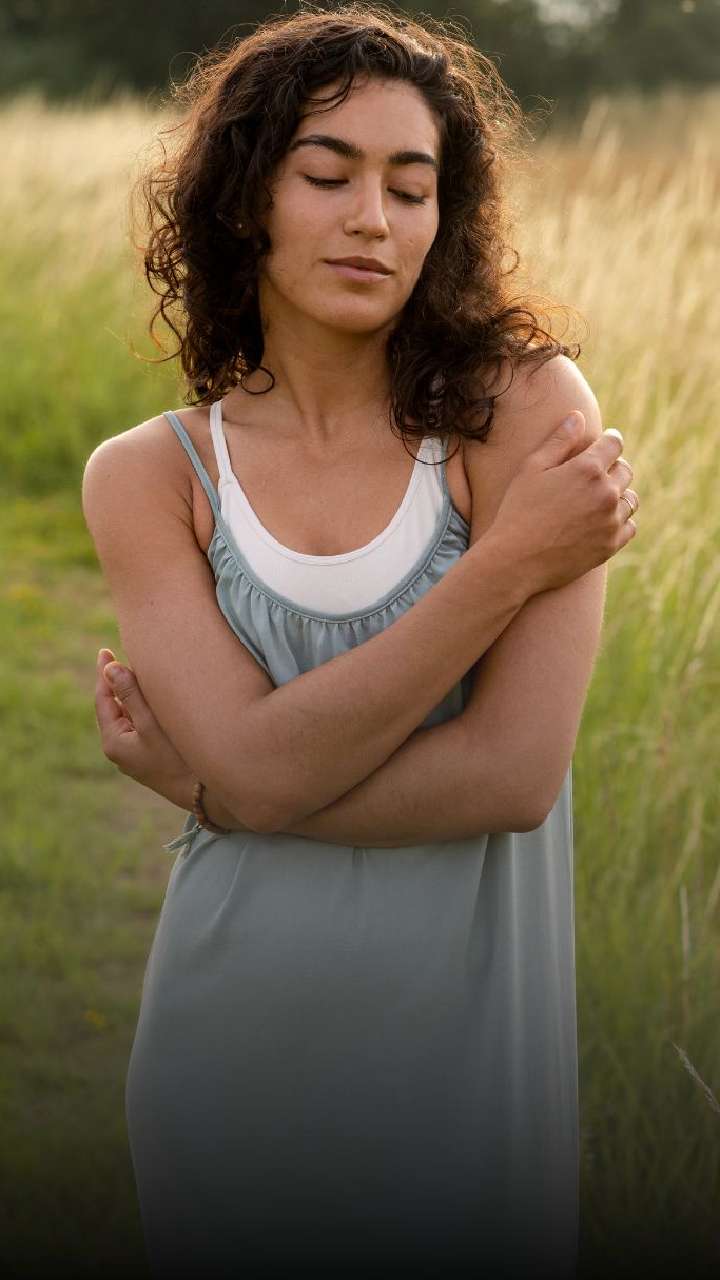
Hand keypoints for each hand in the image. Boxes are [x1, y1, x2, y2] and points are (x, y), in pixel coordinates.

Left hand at [95, 648, 193, 809]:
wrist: (203, 794)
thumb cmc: (178, 757)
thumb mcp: (152, 723)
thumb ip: (131, 694)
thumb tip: (109, 668)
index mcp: (113, 742)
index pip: (103, 699)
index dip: (104, 673)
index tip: (105, 650)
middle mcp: (119, 751)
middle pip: (113, 707)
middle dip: (117, 682)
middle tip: (119, 655)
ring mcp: (134, 756)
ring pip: (128, 716)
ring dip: (131, 696)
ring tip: (137, 672)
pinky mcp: (148, 758)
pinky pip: (139, 726)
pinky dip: (142, 709)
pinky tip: (153, 700)